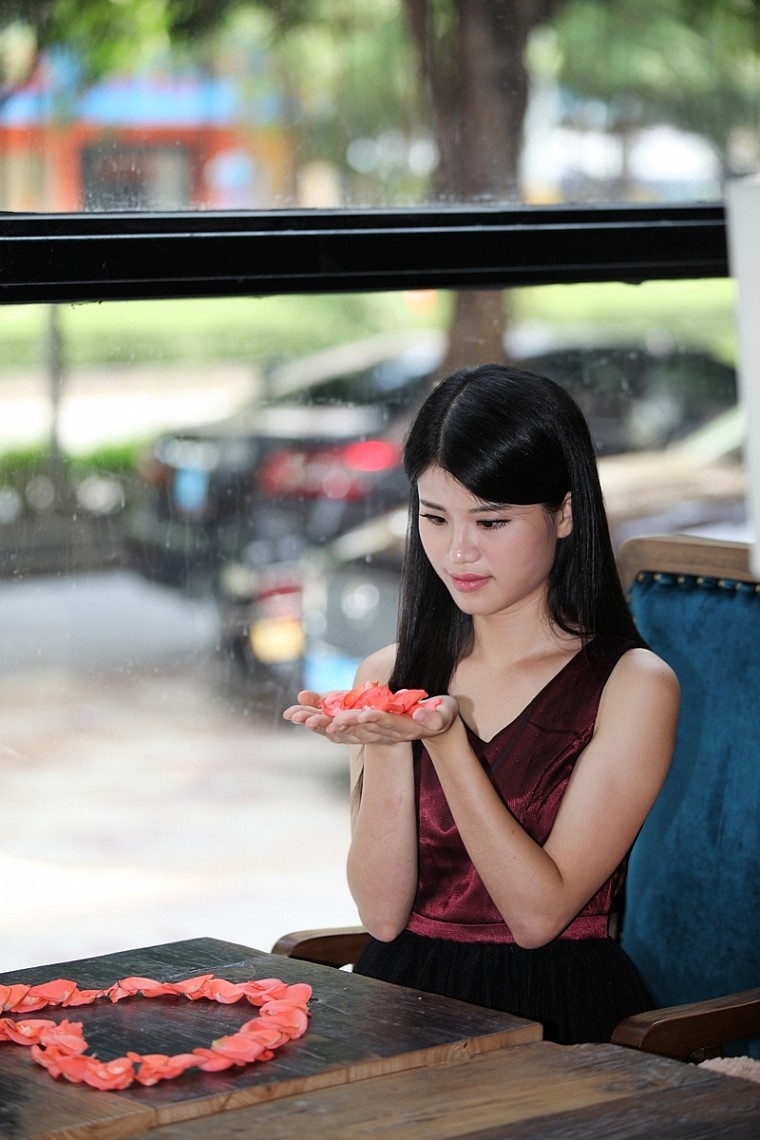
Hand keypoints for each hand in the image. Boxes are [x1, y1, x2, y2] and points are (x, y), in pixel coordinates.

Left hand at [283, 690, 458, 745]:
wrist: (433, 725)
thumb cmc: (442, 715)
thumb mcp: (445, 714)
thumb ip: (437, 716)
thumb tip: (424, 716)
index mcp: (402, 729)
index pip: (383, 725)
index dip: (369, 721)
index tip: (354, 716)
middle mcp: (382, 733)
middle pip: (355, 730)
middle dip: (332, 724)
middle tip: (310, 719)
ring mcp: (371, 731)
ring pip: (341, 729)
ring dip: (318, 722)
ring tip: (296, 715)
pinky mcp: (362, 724)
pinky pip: (337, 722)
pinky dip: (321, 714)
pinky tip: (302, 704)